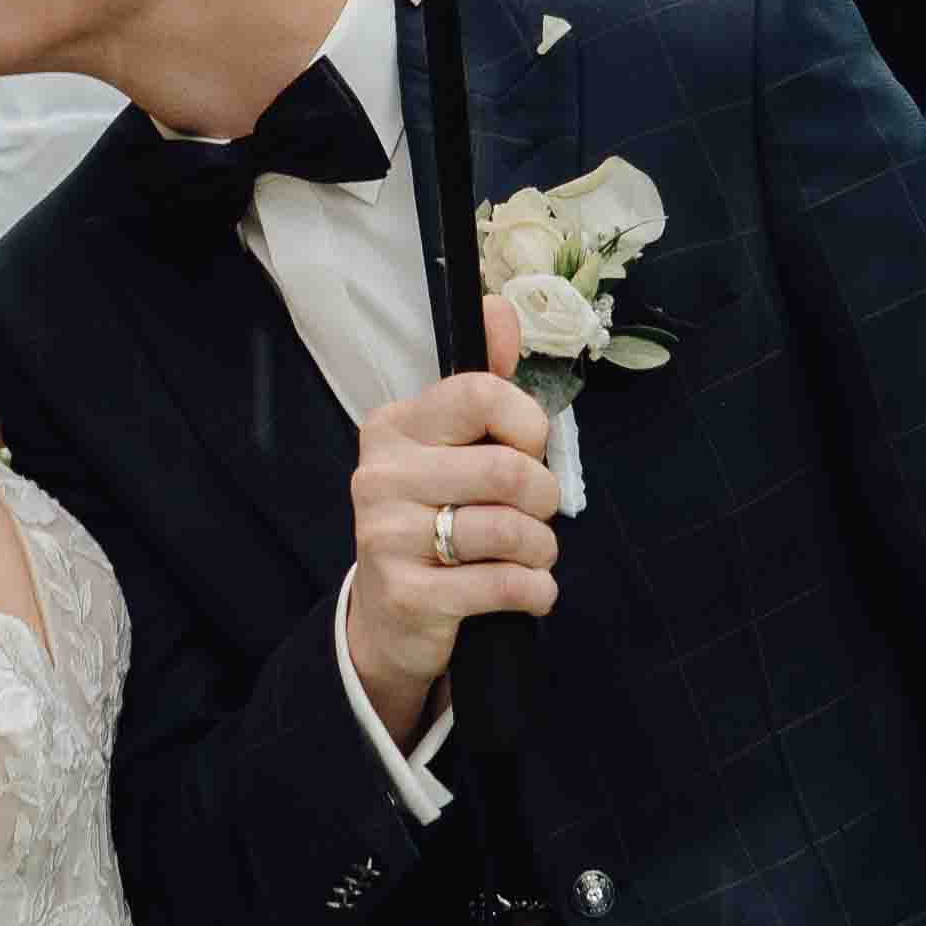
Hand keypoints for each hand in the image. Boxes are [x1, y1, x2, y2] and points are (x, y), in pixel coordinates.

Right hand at [344, 296, 558, 738]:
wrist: (389, 619)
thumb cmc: (435, 520)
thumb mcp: (452, 449)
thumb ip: (483, 384)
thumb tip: (499, 307)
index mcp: (394, 427)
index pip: (483, 394)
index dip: (528, 425)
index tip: (527, 449)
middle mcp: (381, 475)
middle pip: (507, 469)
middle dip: (544, 498)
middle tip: (536, 515)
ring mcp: (387, 536)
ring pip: (510, 530)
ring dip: (543, 551)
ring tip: (533, 558)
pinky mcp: (407, 594)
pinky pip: (504, 585)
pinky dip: (535, 592)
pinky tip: (529, 592)